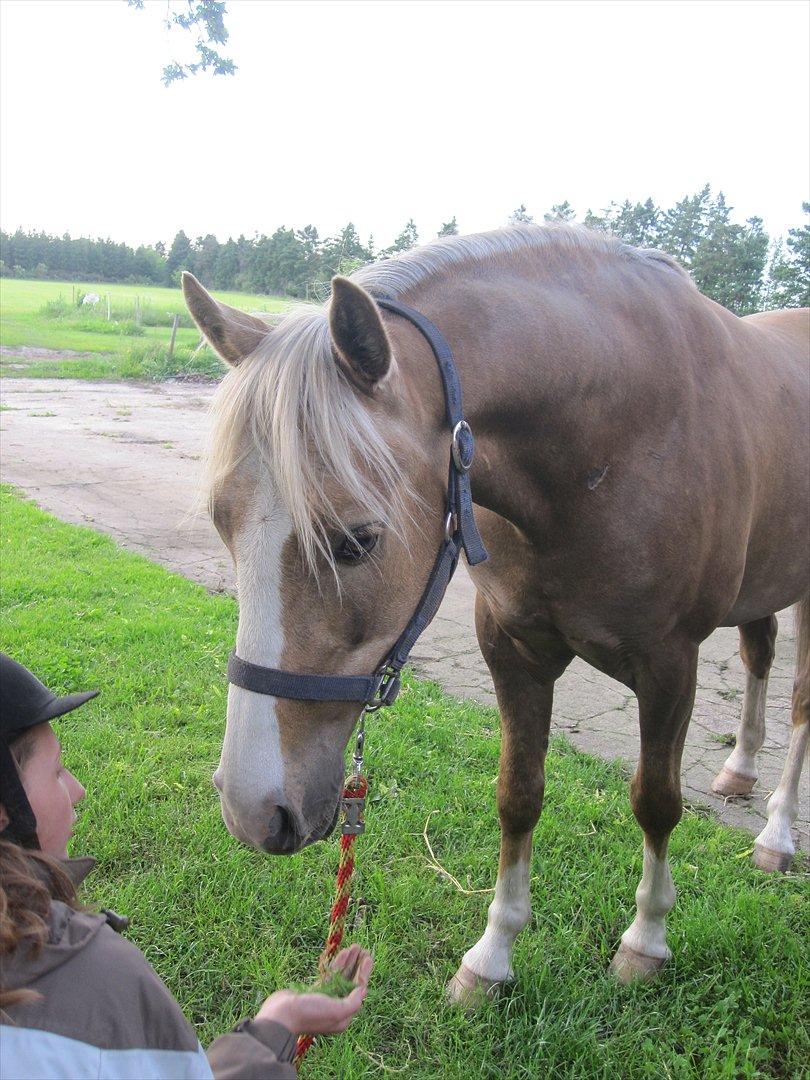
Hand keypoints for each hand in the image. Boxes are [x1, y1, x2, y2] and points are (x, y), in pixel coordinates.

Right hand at [256, 944, 372, 1035]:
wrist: (281, 1015)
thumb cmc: (309, 1013)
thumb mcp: (336, 1011)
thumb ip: (352, 1002)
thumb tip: (362, 991)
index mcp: (343, 1017)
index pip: (359, 991)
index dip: (364, 973)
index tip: (368, 958)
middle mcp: (336, 1009)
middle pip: (351, 983)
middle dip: (358, 966)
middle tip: (364, 949)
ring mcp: (325, 999)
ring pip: (341, 977)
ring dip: (348, 961)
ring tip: (355, 946)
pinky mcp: (314, 992)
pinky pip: (329, 976)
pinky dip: (336, 964)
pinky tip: (341, 953)